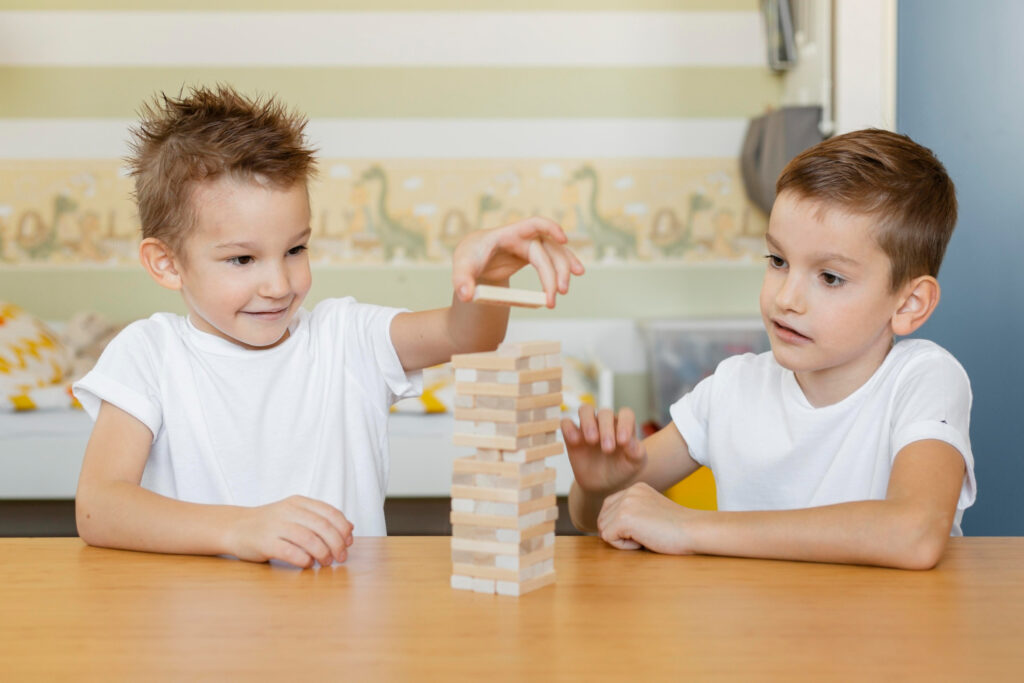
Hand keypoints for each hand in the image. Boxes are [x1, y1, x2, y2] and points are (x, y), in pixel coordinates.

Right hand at [225, 495, 353, 567]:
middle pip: (322, 527)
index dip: (343, 528)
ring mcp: (275, 526)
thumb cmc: (271, 524)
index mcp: (299, 502)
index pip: (330, 512)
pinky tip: (308, 564)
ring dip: (323, 554)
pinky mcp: (265, 543)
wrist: (235, 527)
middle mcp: (288, 511)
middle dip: (337, 544)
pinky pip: (290, 552)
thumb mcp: (296, 514)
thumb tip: (350, 527)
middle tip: (341, 557)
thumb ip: (320, 519)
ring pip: (309, 539)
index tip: (349, 542)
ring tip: (326, 562)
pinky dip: (304, 560)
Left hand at [452, 216, 584, 307]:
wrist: (473, 260)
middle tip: (557, 294)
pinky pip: (553, 261)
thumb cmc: (469, 258)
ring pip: (555, 255)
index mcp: (509, 234)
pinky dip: (564, 269)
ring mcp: (531, 247)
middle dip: (555, 271)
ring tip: (564, 292)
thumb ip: (461, 281)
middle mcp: (524, 238)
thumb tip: (466, 296)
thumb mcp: (461, 268)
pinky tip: (574, 277)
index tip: (564, 239)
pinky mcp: (534, 257)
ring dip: (564, 271)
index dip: (550, 228)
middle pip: (548, 249)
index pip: (534, 224)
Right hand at [562, 405, 646, 496]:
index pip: (626, 414)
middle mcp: (606, 422)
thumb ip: (637, 452)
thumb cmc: (621, 470)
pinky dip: (569, 429)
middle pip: (605, 413)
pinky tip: (575, 442)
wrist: (602, 485)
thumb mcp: (634, 465)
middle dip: (606, 429)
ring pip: (585, 410)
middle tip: (607, 449)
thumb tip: (631, 443)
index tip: (623, 442)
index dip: (625, 424)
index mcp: (624, 426)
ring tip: (591, 440)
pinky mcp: (572, 435)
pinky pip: (566, 423)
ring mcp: (588, 426)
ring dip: (588, 422)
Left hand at [598, 482, 695, 553]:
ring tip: (645, 536)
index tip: (644, 529)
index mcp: (635, 488)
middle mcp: (628, 491)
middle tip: (645, 534)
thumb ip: (633, 512)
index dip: (620, 526)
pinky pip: (608, 538)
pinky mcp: (624, 518)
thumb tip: (608, 527)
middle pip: (603, 519)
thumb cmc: (678, 529)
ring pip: (604, 529)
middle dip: (619, 533)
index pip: (609, 508)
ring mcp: (625, 503)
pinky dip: (625, 546)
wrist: (694, 530)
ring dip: (622, 539)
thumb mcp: (652, 511)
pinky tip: (644, 540)